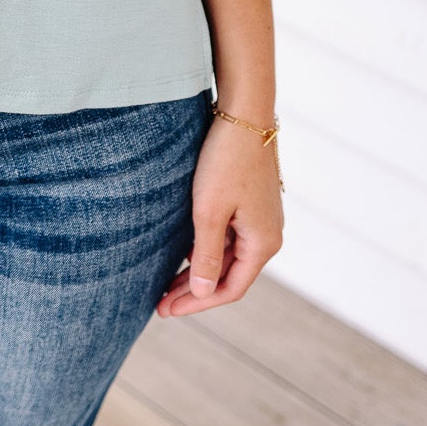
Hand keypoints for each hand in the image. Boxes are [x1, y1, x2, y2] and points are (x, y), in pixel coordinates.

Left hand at [155, 110, 282, 317]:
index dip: (198, 303)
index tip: (167, 311)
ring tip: (165, 285)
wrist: (244, 114)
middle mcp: (267, 235)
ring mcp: (260, 219)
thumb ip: (206, 254)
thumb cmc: (225, 160)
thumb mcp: (210, 211)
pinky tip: (182, 254)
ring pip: (226, 256)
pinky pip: (228, 237)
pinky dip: (205, 249)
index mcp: (263, 243)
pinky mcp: (250, 203)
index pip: (230, 288)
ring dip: (198, 271)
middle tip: (160, 305)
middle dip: (194, 291)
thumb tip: (203, 292)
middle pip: (227, 275)